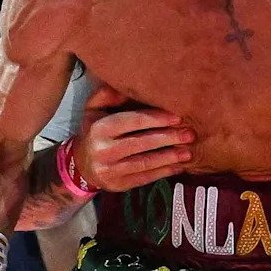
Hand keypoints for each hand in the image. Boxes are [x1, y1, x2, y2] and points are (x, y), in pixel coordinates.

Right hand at [74, 84, 194, 191]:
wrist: (81, 164)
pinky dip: (163, 172)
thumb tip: (130, 85)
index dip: (157, 119)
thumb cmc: (94, 130)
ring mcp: (110, 170)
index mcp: (99, 128)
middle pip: (141, 143)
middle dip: (168, 138)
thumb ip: (109, 94)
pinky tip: (178, 166)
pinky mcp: (118, 185)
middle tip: (189, 134)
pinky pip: (144, 178)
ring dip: (169, 157)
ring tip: (188, 152)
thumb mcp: (94, 108)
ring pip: (145, 163)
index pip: (133, 122)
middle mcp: (103, 150)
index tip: (178, 117)